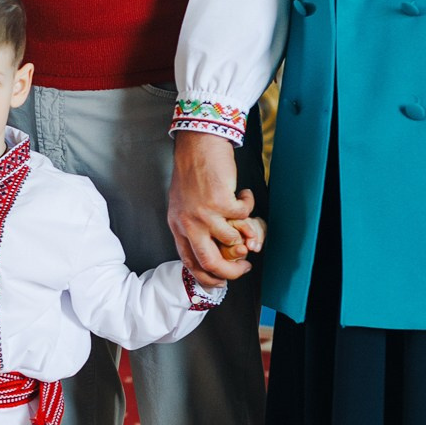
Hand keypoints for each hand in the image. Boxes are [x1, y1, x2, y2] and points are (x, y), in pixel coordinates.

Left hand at [167, 131, 256, 284]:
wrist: (197, 143)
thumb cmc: (192, 171)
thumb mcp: (183, 203)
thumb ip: (193, 225)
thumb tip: (215, 249)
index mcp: (176, 224)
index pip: (189, 262)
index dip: (207, 277)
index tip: (222, 281)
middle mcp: (188, 222)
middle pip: (209, 262)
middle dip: (231, 273)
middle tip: (244, 268)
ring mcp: (204, 213)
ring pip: (231, 242)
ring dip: (245, 234)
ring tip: (246, 219)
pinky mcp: (221, 202)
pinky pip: (243, 216)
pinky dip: (249, 206)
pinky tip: (245, 195)